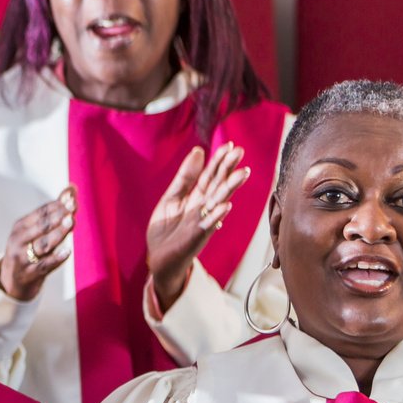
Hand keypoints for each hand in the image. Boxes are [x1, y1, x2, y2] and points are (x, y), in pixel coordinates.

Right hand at [0, 187, 75, 301]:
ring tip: (71, 221)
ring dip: (58, 232)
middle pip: (41, 226)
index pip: (40, 213)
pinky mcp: (30, 274)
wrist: (13, 281)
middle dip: (58, 215)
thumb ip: (53, 212)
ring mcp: (23, 258)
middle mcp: (18, 241)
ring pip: (43, 244)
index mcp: (19, 228)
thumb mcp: (33, 231)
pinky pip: (45, 265)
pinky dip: (56, 258)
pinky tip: (68, 251)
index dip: (56, 204)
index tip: (71, 197)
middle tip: (73, 206)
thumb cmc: (28, 250)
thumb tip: (71, 188)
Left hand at [146, 143, 250, 312]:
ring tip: (243, 173)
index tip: (231, 145)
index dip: (219, 161)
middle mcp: (203, 208)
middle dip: (229, 169)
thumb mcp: (171, 198)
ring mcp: (202, 222)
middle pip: (218, 185)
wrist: (159, 258)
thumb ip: (184, 177)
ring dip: (230, 188)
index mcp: (196, 198)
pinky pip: (208, 225)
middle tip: (241, 152)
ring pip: (218, 202)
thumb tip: (198, 151)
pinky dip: (217, 216)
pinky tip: (226, 205)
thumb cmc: (166, 229)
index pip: (210, 176)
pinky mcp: (196, 238)